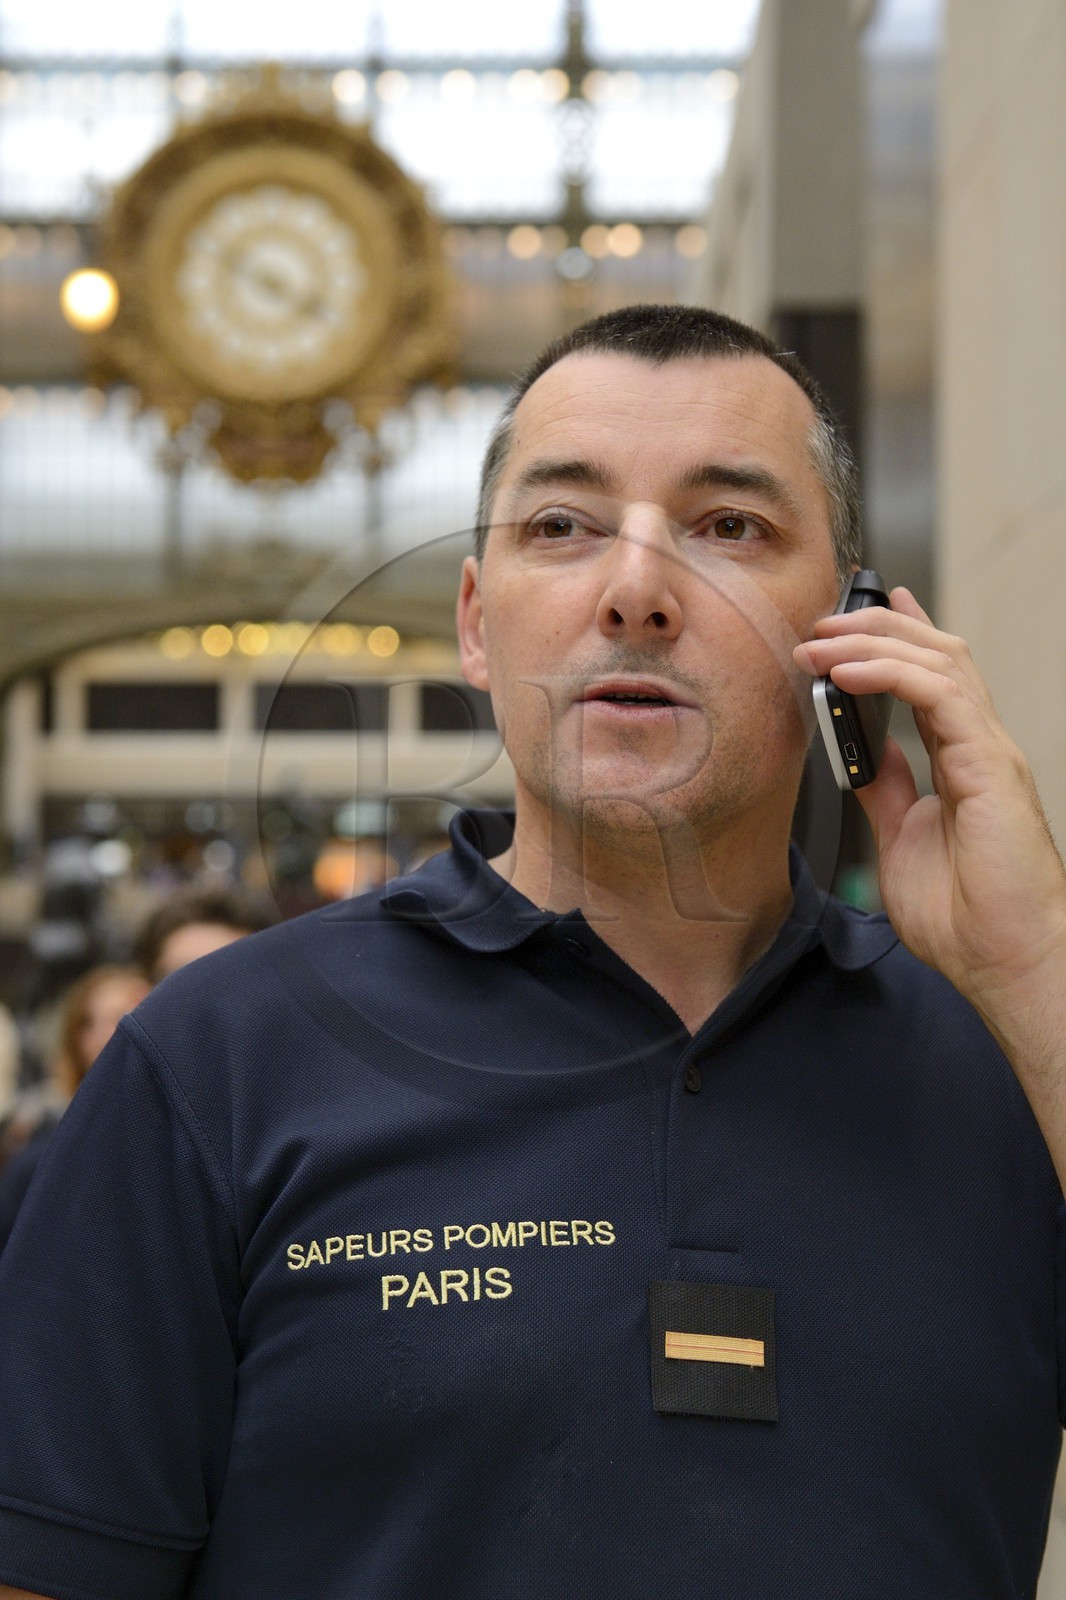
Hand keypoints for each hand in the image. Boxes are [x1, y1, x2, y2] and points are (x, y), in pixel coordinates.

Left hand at [794, 587, 1065, 1027]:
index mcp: (963, 760)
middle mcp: (980, 746)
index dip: (898, 637)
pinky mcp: (990, 764)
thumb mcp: (901, 839)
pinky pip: (938, 695)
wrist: (1005, 961)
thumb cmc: (968, 919)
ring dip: (873, 643)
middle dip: (876, 628)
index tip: (854, 615)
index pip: (932, 677)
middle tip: (821, 624)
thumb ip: (885, 790)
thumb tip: (860, 755)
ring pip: (939, 661)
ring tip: (821, 643)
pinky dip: (889, 675)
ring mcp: (990, 751)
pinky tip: (848, 674)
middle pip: (936, 654)